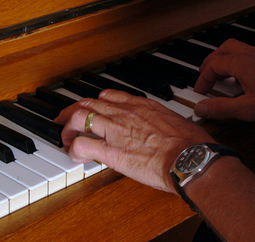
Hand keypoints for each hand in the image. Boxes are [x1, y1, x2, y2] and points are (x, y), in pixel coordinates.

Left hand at [54, 89, 214, 192]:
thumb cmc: (189, 144)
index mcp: (141, 106)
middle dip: (71, 111)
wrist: (190, 158)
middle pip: (88, 103)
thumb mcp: (174, 122)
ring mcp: (116, 130)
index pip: (109, 95)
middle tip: (64, 120)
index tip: (92, 110)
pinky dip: (73, 149)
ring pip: (79, 117)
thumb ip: (160, 122)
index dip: (95, 103)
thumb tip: (159, 130)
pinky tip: (76, 156)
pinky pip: (82, 144)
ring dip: (67, 128)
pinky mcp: (112, 152)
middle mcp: (124, 113)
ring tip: (67, 139)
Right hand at [194, 39, 254, 121]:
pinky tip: (249, 77)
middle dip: (212, 61)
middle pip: (224, 49)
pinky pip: (254, 54)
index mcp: (242, 63)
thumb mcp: (248, 109)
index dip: (203, 78)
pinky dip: (243, 62)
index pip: (213, 66)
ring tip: (224, 76)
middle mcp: (252, 54)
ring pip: (240, 49)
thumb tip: (202, 108)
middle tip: (206, 74)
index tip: (200, 91)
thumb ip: (221, 108)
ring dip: (227, 60)